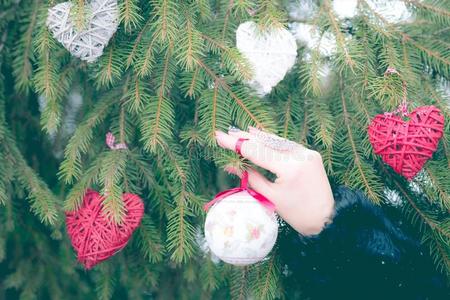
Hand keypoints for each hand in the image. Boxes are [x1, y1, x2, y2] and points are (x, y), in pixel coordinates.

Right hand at [215, 127, 334, 235]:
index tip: (219, 137)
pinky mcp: (310, 154)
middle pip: (266, 142)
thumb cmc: (296, 213)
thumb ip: (251, 177)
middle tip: (225, 132)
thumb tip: (230, 164)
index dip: (236, 144)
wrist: (326, 218)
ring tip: (239, 133)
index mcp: (290, 167)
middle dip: (245, 138)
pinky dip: (271, 142)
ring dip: (257, 137)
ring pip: (276, 141)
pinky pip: (286, 145)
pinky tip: (259, 136)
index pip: (256, 151)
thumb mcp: (270, 197)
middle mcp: (300, 155)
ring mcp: (307, 152)